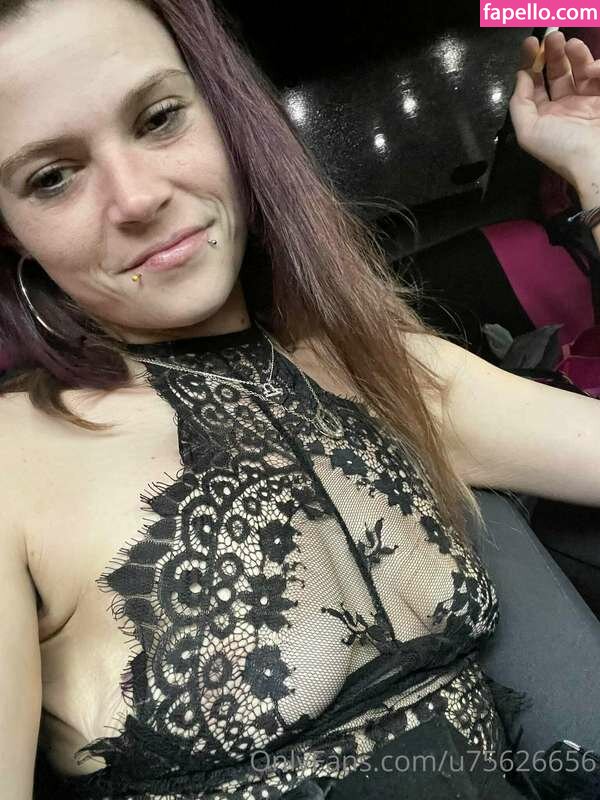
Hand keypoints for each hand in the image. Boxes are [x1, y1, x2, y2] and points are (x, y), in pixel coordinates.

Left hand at [509, 31, 599, 187]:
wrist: (598, 161)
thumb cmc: (561, 147)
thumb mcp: (528, 131)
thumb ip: (519, 104)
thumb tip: (521, 76)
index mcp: (545, 115)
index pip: (535, 84)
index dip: (531, 63)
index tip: (530, 43)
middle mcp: (566, 106)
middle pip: (558, 72)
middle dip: (553, 52)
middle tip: (553, 35)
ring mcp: (589, 100)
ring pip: (581, 69)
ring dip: (576, 53)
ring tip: (571, 44)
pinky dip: (598, 67)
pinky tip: (594, 70)